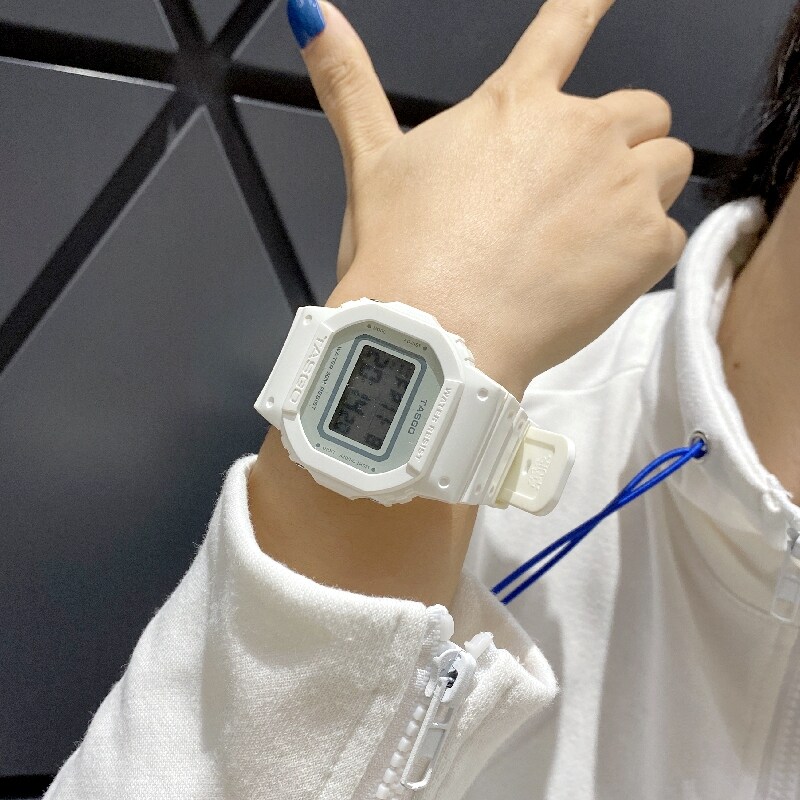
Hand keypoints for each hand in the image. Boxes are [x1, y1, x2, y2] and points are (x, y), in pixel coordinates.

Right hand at [298, 0, 691, 398]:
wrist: (436, 339)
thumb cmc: (401, 258)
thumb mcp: (370, 165)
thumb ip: (349, 85)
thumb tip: (310, 12)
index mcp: (515, 106)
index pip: (564, 27)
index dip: (591, 0)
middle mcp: (579, 131)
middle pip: (643, 110)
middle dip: (621, 143)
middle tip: (576, 195)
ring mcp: (620, 186)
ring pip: (669, 165)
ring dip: (642, 192)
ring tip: (589, 238)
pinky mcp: (645, 245)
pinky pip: (671, 233)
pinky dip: (643, 255)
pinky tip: (595, 279)